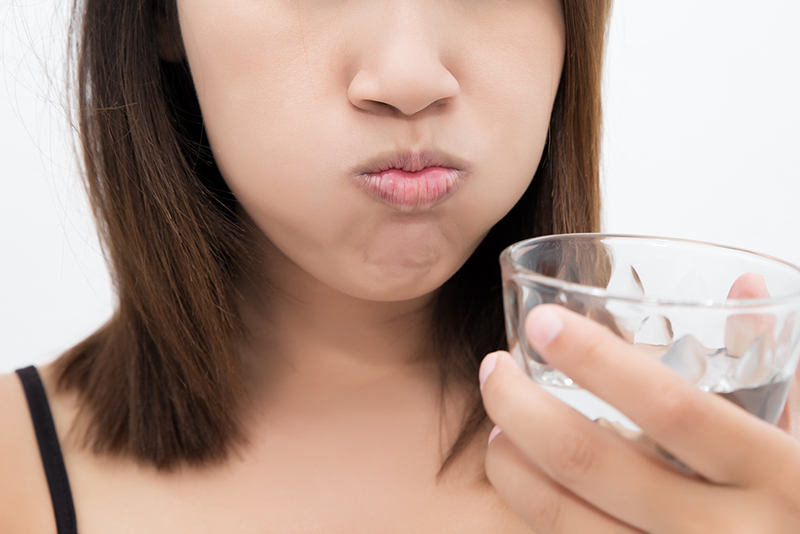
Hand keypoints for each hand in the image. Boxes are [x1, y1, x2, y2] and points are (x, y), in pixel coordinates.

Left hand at [479, 304, 799, 532]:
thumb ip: (775, 368)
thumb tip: (742, 285)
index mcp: (779, 477)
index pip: (669, 405)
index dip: (597, 359)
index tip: (540, 324)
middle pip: (588, 460)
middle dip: (520, 406)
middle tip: (494, 370)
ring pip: (563, 517)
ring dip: (511, 465)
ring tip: (495, 428)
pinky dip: (534, 513)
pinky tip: (524, 486)